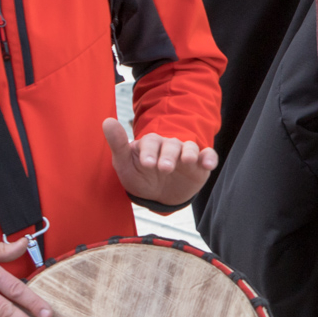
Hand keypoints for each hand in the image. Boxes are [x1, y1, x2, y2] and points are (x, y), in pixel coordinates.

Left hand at [103, 119, 218, 209]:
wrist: (158, 195)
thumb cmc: (140, 176)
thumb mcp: (125, 164)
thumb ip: (118, 144)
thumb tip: (107, 121)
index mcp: (151, 143)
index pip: (151, 141)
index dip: (149, 151)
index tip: (147, 164)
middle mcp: (170, 146)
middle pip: (172, 144)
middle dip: (169, 156)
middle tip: (164, 169)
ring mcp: (186, 154)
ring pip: (190, 147)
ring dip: (189, 153)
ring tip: (188, 161)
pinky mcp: (200, 165)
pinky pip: (209, 156)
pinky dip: (210, 158)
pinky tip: (208, 165)